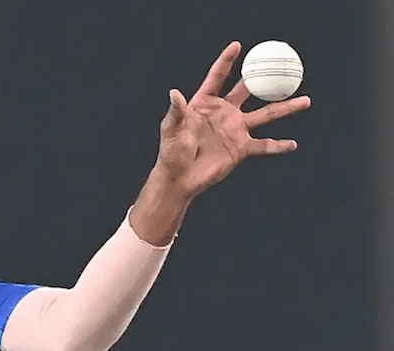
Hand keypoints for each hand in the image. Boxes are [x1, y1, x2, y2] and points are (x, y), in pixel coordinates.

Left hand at [154, 41, 310, 198]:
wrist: (180, 177)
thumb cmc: (171, 152)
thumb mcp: (172, 129)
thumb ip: (176, 111)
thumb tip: (173, 93)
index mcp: (205, 103)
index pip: (218, 78)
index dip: (227, 61)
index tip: (238, 46)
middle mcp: (224, 113)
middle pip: (248, 90)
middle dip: (263, 78)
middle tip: (281, 67)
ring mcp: (235, 130)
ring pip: (266, 115)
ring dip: (285, 107)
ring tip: (305, 100)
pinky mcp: (241, 148)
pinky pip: (264, 145)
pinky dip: (278, 146)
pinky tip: (292, 144)